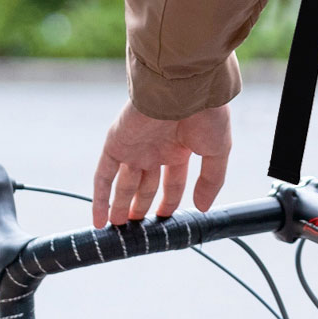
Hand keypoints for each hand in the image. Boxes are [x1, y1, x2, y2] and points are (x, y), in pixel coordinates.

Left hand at [91, 102, 231, 227]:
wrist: (185, 88)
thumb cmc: (208, 114)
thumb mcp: (218, 150)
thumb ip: (211, 180)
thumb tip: (203, 207)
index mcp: (180, 148)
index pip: (172, 181)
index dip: (168, 202)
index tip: (165, 223)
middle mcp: (156, 148)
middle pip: (145, 184)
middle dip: (141, 206)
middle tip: (137, 230)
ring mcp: (135, 147)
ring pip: (123, 183)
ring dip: (120, 206)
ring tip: (117, 229)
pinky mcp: (116, 144)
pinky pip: (103, 176)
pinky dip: (100, 198)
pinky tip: (99, 221)